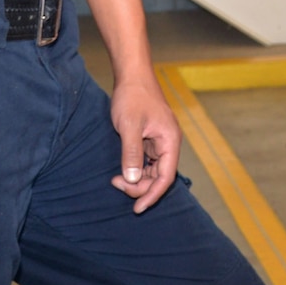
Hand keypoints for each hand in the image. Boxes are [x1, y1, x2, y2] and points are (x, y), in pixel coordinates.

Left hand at [109, 70, 182, 211]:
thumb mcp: (129, 126)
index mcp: (170, 141)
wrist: (132, 76)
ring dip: (136, 180)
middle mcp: (168, 144)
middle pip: (159, 177)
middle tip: (116, 183)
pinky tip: (121, 171)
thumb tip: (133, 179)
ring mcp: (159, 142)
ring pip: (152, 172)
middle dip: (140, 186)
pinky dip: (135, 170)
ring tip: (115, 179)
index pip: (166, 177)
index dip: (152, 195)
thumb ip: (132, 154)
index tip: (137, 209)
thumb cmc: (133, 97)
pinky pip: (146, 163)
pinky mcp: (149, 140)